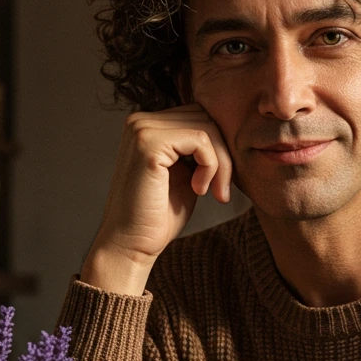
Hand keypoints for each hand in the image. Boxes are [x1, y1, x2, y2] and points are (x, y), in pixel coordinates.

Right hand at [81, 104, 232, 292]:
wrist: (131, 244)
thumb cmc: (158, 216)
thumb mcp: (185, 174)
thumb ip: (198, 150)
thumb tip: (229, 132)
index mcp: (147, 126)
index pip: (199, 116)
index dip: (218, 147)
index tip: (221, 183)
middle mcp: (141, 121)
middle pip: (205, 117)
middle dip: (223, 154)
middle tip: (221, 190)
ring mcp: (142, 129)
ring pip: (206, 127)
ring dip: (220, 162)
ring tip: (213, 192)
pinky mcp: (149, 144)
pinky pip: (200, 140)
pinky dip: (211, 166)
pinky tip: (199, 190)